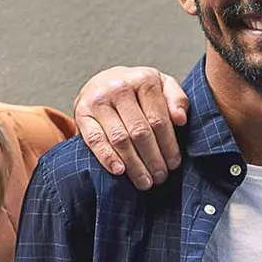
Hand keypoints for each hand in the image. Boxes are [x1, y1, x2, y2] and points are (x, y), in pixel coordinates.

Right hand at [74, 66, 189, 190]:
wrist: (104, 82)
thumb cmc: (139, 90)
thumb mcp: (163, 86)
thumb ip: (177, 99)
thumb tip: (180, 119)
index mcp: (143, 79)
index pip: (159, 119)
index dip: (168, 145)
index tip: (174, 164)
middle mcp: (118, 87)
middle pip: (140, 131)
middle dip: (153, 159)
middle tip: (160, 177)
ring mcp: (98, 100)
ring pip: (120, 139)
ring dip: (134, 164)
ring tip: (145, 181)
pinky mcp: (81, 113)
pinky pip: (95, 140)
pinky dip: (107, 158)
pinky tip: (120, 171)